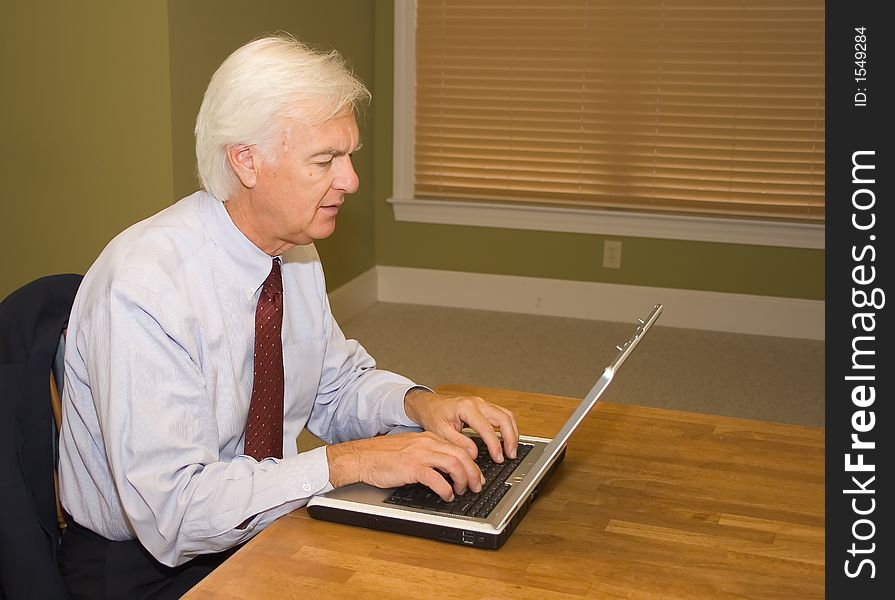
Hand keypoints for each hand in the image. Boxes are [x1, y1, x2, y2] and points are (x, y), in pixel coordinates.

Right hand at [326, 432, 485, 500]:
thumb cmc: (382, 457)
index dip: (471, 463)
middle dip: (473, 472)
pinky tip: (446, 496)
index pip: (459, 448)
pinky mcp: (412, 467)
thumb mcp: (410, 450)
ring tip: (463, 491)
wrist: (362, 457)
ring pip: (454, 464)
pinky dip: (446, 489)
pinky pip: (437, 478)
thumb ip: (428, 455)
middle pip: (462, 455)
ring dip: (463, 480)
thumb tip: (444, 470)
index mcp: (428, 439)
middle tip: (476, 486)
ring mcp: (420, 454)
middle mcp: (427, 443)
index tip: (475, 475)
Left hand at [403, 389, 518, 464]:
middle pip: (503, 418)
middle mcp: (477, 403)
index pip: (487, 427)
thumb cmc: (433, 415)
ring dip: (512, 432)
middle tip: (511, 455)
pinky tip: (508, 439)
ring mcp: (482, 403)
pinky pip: (503, 415)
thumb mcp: (441, 432)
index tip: (498, 458)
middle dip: (510, 438)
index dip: (495, 445)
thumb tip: (474, 454)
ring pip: (506, 415)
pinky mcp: (484, 407)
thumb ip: (458, 443)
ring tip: (512, 450)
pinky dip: (508, 427)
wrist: (429, 405)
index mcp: (466, 408)